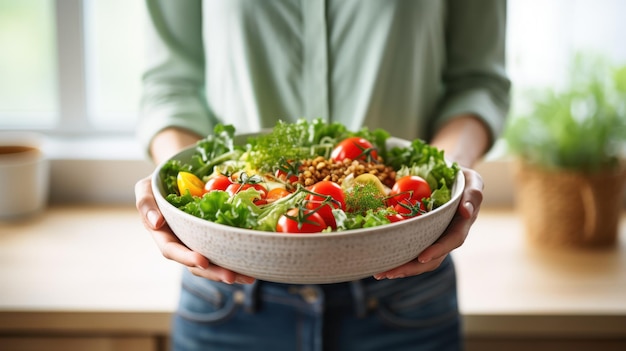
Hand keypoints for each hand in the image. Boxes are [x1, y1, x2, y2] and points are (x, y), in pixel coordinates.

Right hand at [134, 175, 255, 283]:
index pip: (172, 250)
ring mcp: (196, 244)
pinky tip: (252, 268)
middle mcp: (180, 244)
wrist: (176, 179)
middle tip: (232, 276)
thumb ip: (145, 204)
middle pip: (195, 265)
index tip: (203, 261)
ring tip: (248, 278)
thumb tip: (156, 223)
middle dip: (214, 273)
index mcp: (162, 235)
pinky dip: (235, 262)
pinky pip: (222, 254)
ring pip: (211, 265)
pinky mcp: (212, 241)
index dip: (187, 257)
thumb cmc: (159, 184)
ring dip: (228, 273)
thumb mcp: (146, 188)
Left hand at [373, 167, 482, 278]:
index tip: (422, 257)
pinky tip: (381, 263)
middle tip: (390, 272)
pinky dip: (398, 258)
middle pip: (433, 259)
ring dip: (402, 268)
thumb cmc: (462, 178)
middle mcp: (448, 236)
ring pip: (420, 260)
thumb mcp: (473, 181)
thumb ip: (473, 195)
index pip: (452, 241)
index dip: (438, 250)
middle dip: (412, 268)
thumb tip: (466, 211)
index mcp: (462, 224)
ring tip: (380, 273)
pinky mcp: (423, 236)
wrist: (451, 177)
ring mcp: (435, 238)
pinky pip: (412, 250)